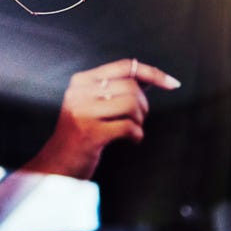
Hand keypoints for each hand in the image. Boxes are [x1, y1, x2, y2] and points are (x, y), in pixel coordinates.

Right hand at [22, 58, 179, 179]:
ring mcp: (83, 112)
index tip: (173, 84)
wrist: (57, 164)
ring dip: (140, 121)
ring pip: (132, 105)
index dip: (153, 73)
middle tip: (138, 120)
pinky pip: (128, 127)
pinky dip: (137, 135)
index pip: (125, 66)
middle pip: (131, 87)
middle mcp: (80, 91)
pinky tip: (132, 140)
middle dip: (144, 106)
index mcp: (82, 80)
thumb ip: (117, 88)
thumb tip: (149, 77)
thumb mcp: (93, 104)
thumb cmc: (81, 133)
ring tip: (133, 130)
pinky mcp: (90, 133)